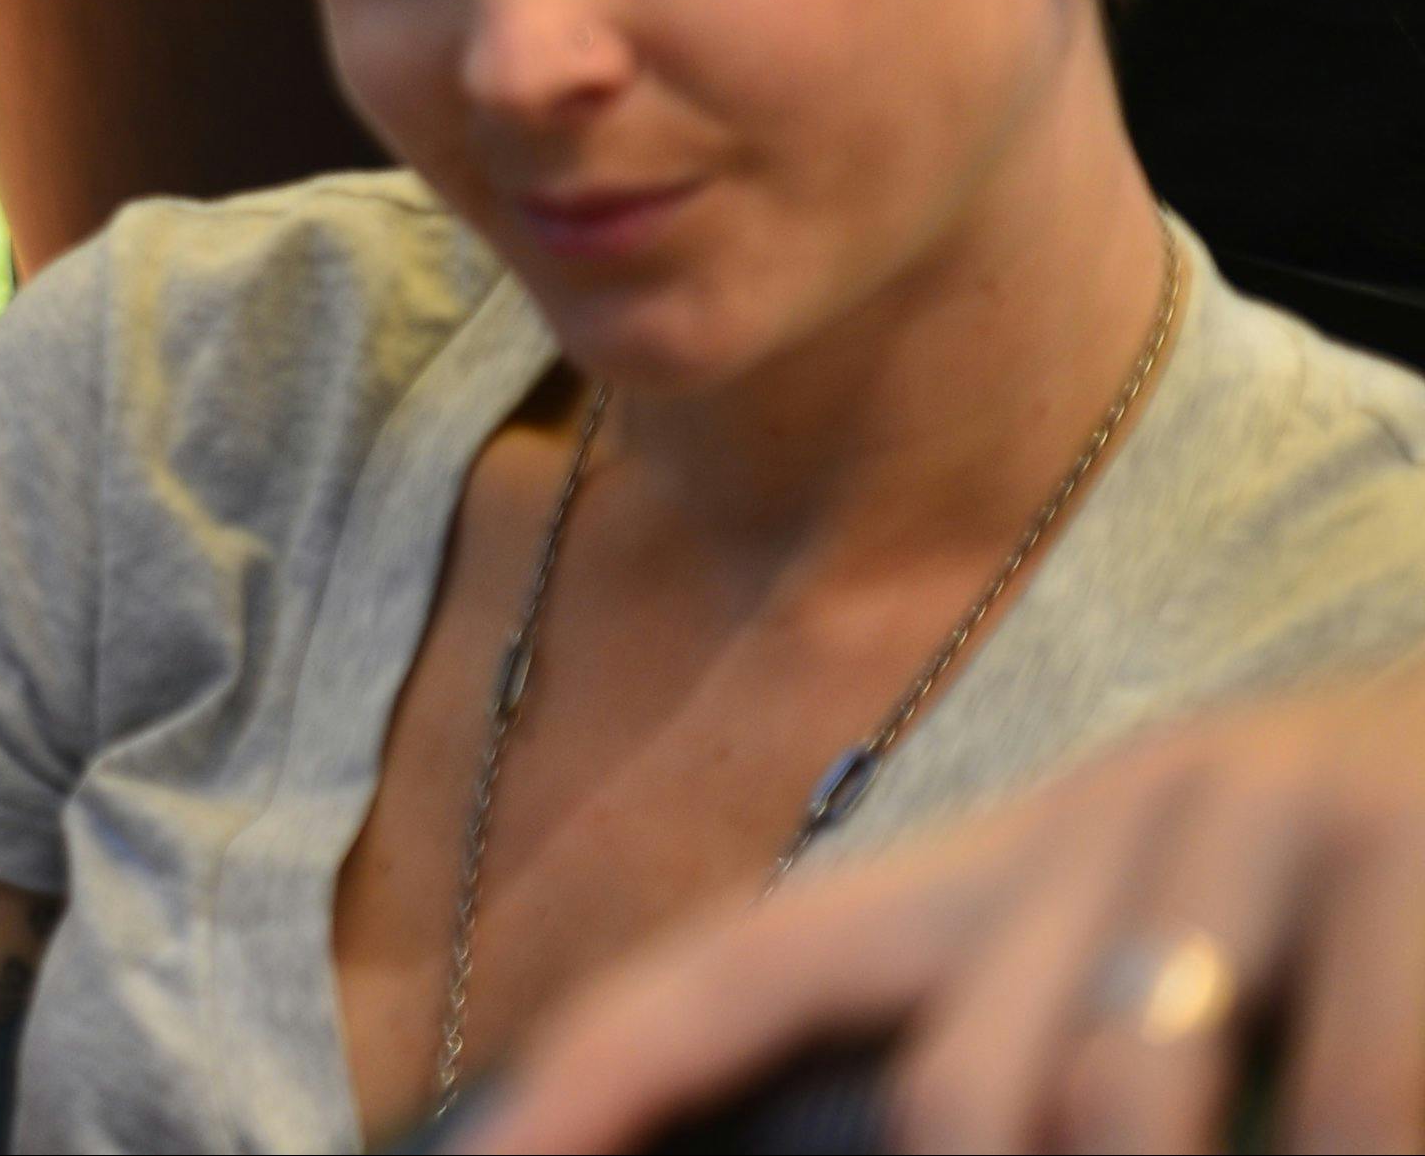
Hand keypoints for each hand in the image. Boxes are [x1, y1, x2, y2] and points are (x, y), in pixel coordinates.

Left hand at [476, 663, 1424, 1154]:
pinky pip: (1351, 1107)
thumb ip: (1023, 1051)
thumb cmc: (1375, 908)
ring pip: (1112, 1100)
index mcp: (1014, 861)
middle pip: (955, 1095)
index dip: (600, 1075)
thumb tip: (954, 1138)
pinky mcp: (1402, 843)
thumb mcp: (1178, 965)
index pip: (755, 963)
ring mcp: (1255, 823)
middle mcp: (1103, 822)